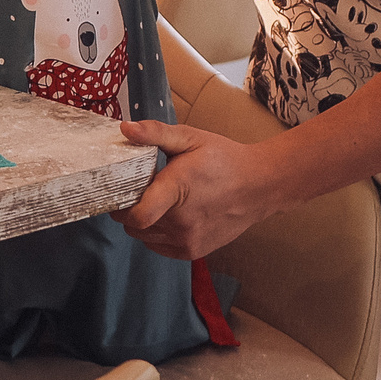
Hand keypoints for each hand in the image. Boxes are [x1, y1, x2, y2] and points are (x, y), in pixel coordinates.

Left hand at [114, 119, 269, 259]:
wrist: (259, 186)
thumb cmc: (224, 159)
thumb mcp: (189, 138)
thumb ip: (155, 133)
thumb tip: (125, 128)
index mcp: (177, 191)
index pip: (136, 216)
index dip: (120, 206)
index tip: (121, 191)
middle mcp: (182, 222)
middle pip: (133, 226)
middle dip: (129, 209)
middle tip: (142, 190)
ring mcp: (188, 240)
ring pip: (144, 237)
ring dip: (143, 222)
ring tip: (158, 201)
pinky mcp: (193, 251)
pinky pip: (158, 246)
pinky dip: (156, 233)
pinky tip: (170, 215)